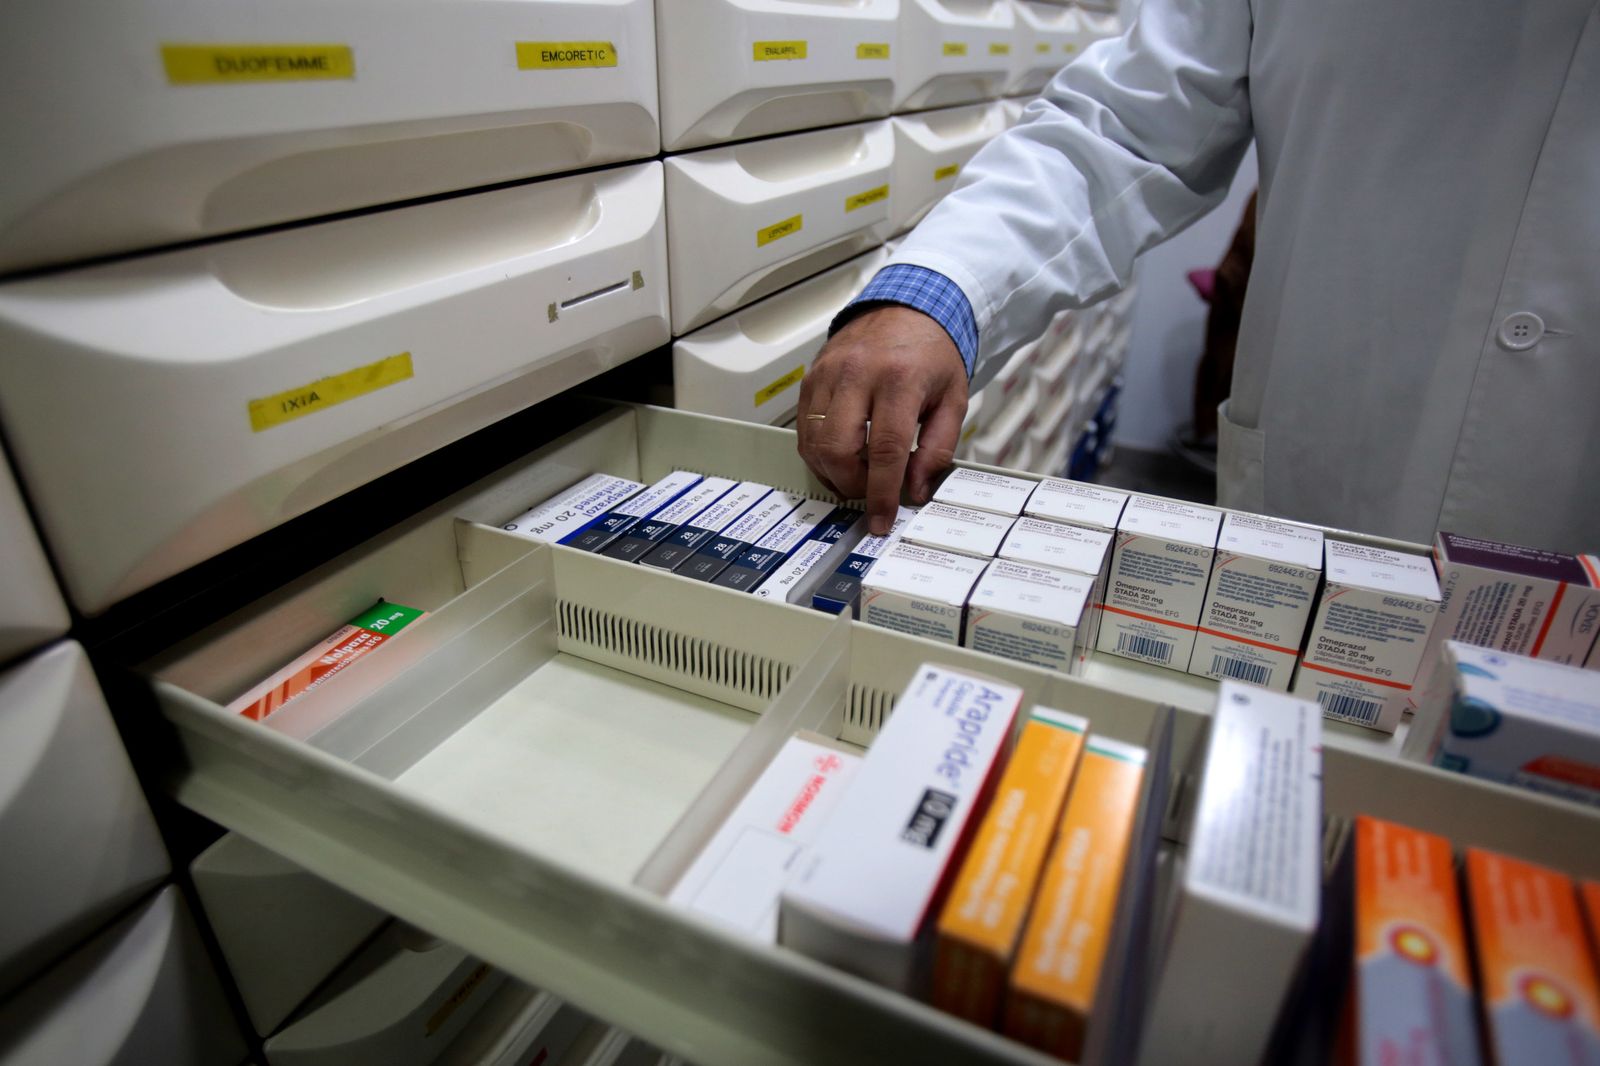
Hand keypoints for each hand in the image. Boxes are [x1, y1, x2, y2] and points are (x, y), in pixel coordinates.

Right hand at [797, 306, 967, 534]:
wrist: (906, 307)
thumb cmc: (931, 354)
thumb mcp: (952, 399)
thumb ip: (937, 448)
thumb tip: (915, 489)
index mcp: (900, 379)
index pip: (885, 449)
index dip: (881, 493)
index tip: (881, 520)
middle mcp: (858, 374)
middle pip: (839, 449)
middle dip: (852, 485)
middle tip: (870, 492)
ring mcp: (828, 374)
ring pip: (814, 443)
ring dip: (833, 472)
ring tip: (857, 474)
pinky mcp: (811, 377)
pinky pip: (804, 429)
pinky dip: (819, 453)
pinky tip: (840, 456)